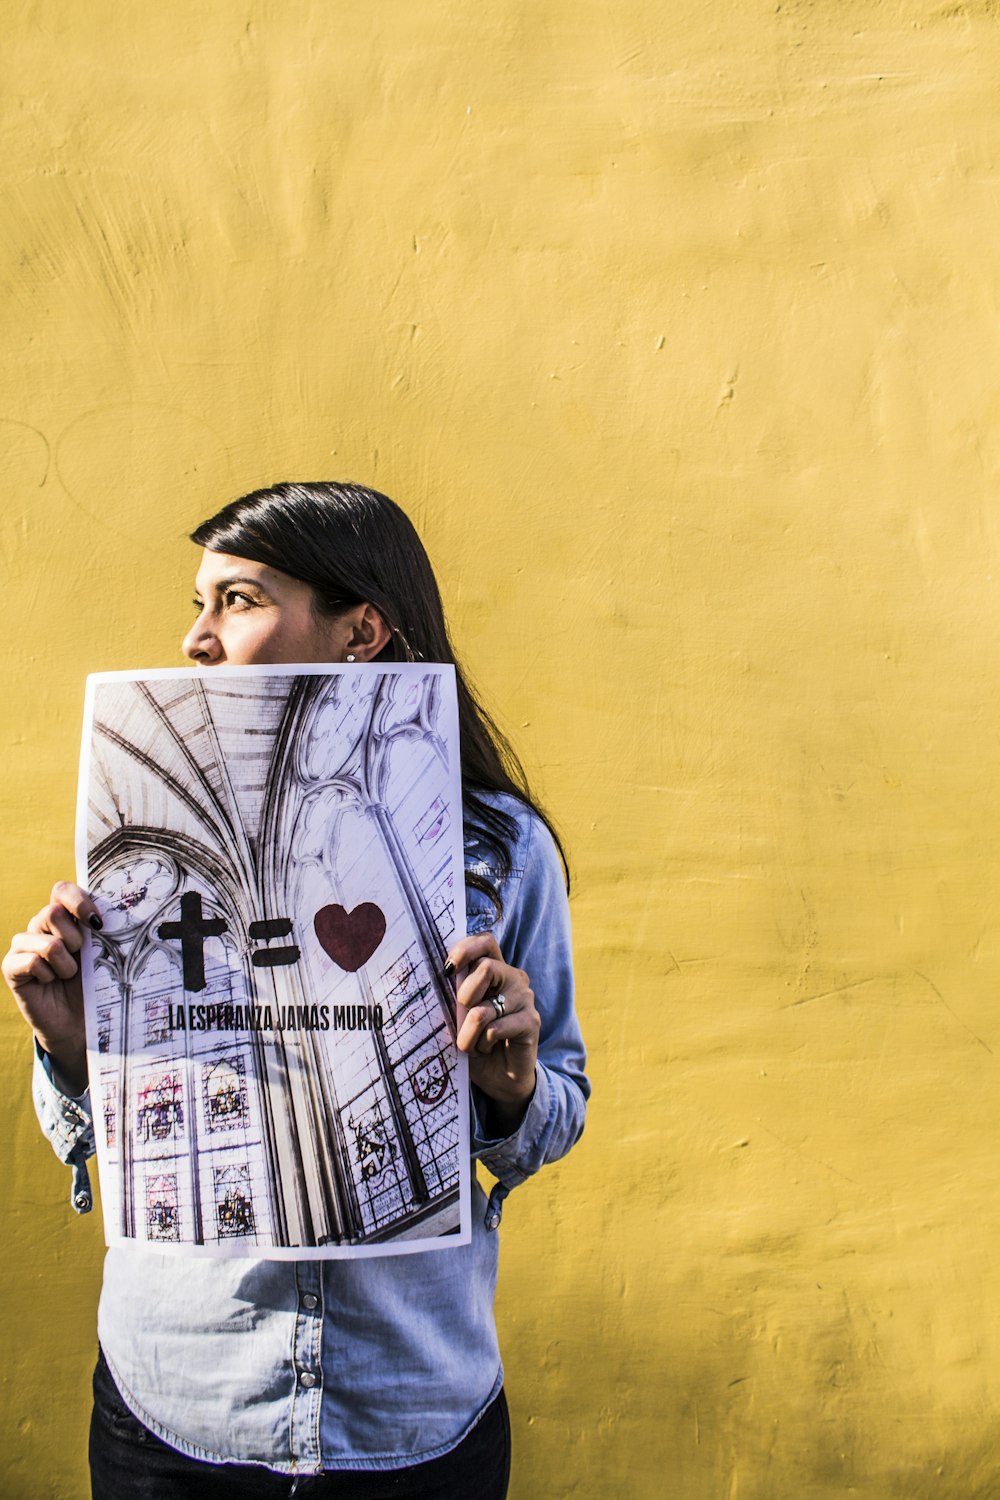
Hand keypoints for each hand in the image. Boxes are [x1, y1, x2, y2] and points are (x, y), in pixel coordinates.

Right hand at [2, 881, 99, 1094]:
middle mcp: (39, 926)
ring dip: (65, 964)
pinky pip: (32, 962)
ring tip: (67, 975)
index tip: (98, 923)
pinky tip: (50, 984)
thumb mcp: (99, 952)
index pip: (61, 890)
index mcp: (63, 917)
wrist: (79, 1021)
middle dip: (75, 940)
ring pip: (47, 942)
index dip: (79, 901)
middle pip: (53, 912)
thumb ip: (96, 929)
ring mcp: (22, 945)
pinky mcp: (10, 966)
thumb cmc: (93, 983)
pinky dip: (49, 976)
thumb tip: (103, 914)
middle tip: (80, 958)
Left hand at [447, 932, 538, 1134]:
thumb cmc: (475, 1041)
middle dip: (465, 994)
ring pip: (486, 1007)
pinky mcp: (531, 1021)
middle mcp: (514, 979)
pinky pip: (496, 1028)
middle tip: (462, 1014)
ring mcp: (525, 999)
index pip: (486, 942)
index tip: (448, 970)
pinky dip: (483, 1043)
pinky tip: (487, 1049)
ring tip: (471, 1044)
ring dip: (469, 1032)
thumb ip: (454, 993)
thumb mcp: (459, 1015)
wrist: (499, 1078)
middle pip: (487, 967)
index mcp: (496, 970)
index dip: (466, 949)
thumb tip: (438, 977)